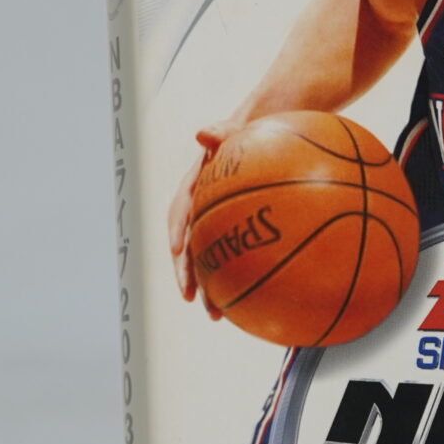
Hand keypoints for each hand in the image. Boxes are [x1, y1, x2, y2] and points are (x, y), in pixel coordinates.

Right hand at [165, 119, 241, 315]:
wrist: (266, 136)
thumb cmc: (249, 131)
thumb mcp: (236, 128)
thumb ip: (220, 130)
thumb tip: (203, 133)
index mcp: (196, 188)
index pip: (180, 212)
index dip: (177, 232)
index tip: (178, 252)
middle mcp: (203, 211)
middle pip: (192, 248)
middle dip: (190, 276)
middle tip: (193, 299)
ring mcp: (220, 224)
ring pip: (212, 261)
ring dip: (211, 289)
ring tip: (219, 316)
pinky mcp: (239, 233)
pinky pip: (238, 260)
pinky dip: (242, 281)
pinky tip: (258, 302)